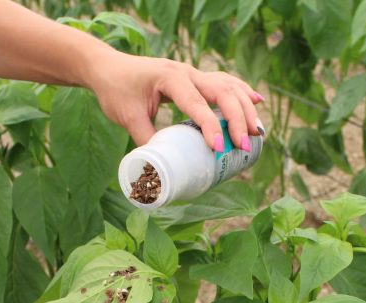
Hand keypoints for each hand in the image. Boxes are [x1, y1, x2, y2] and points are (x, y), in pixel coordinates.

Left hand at [84, 48, 263, 151]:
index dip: (210, 126)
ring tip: (257, 132)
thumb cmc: (116, 90)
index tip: (218, 149)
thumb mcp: (127, 118)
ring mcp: (193, 73)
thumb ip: (146, 143)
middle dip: (237, 119)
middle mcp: (186, 72)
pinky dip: (242, 92)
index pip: (196, 102)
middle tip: (244, 146)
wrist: (108, 67)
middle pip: (222, 92)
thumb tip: (161, 173)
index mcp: (169, 78)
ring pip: (228, 86)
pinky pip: (225, 82)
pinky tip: (256, 101)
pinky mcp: (196, 78)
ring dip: (245, 108)